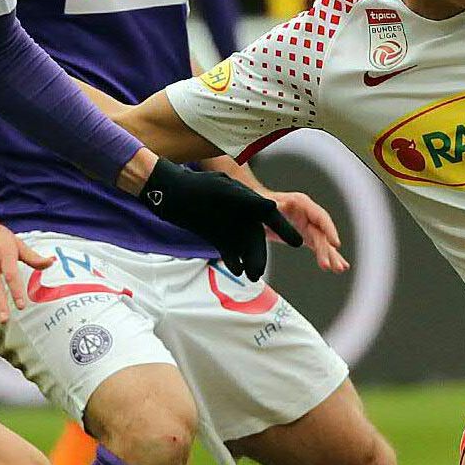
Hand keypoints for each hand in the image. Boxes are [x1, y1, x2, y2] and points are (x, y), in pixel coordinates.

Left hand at [138, 159, 301, 278]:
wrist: (166, 193)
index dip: (284, 229)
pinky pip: (230, 251)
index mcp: (246, 201)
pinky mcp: (216, 235)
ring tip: (249, 276)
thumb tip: (271, 207)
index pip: (270, 216)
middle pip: (256, 238)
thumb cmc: (194, 188)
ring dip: (248, 262)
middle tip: (257, 274)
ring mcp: (229, 226)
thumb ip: (246, 201)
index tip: (298, 243)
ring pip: (244, 248)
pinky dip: (234, 261)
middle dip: (259, 256)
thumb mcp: (221, 192)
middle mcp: (241, 215)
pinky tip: (236, 270)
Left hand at [267, 190, 348, 273]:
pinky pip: (318, 247)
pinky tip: (336, 266)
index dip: (329, 230)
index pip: (320, 217)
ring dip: (331, 256)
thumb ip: (274, 207)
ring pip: (323, 242)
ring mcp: (308, 225)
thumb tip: (277, 206)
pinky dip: (327, 256)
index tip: (335, 243)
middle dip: (327, 250)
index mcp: (301, 203)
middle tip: (329, 265)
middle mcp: (308, 214)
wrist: (254, 205)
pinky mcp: (305, 235)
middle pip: (322, 233)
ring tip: (339, 269)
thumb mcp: (266, 204)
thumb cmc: (261, 201)